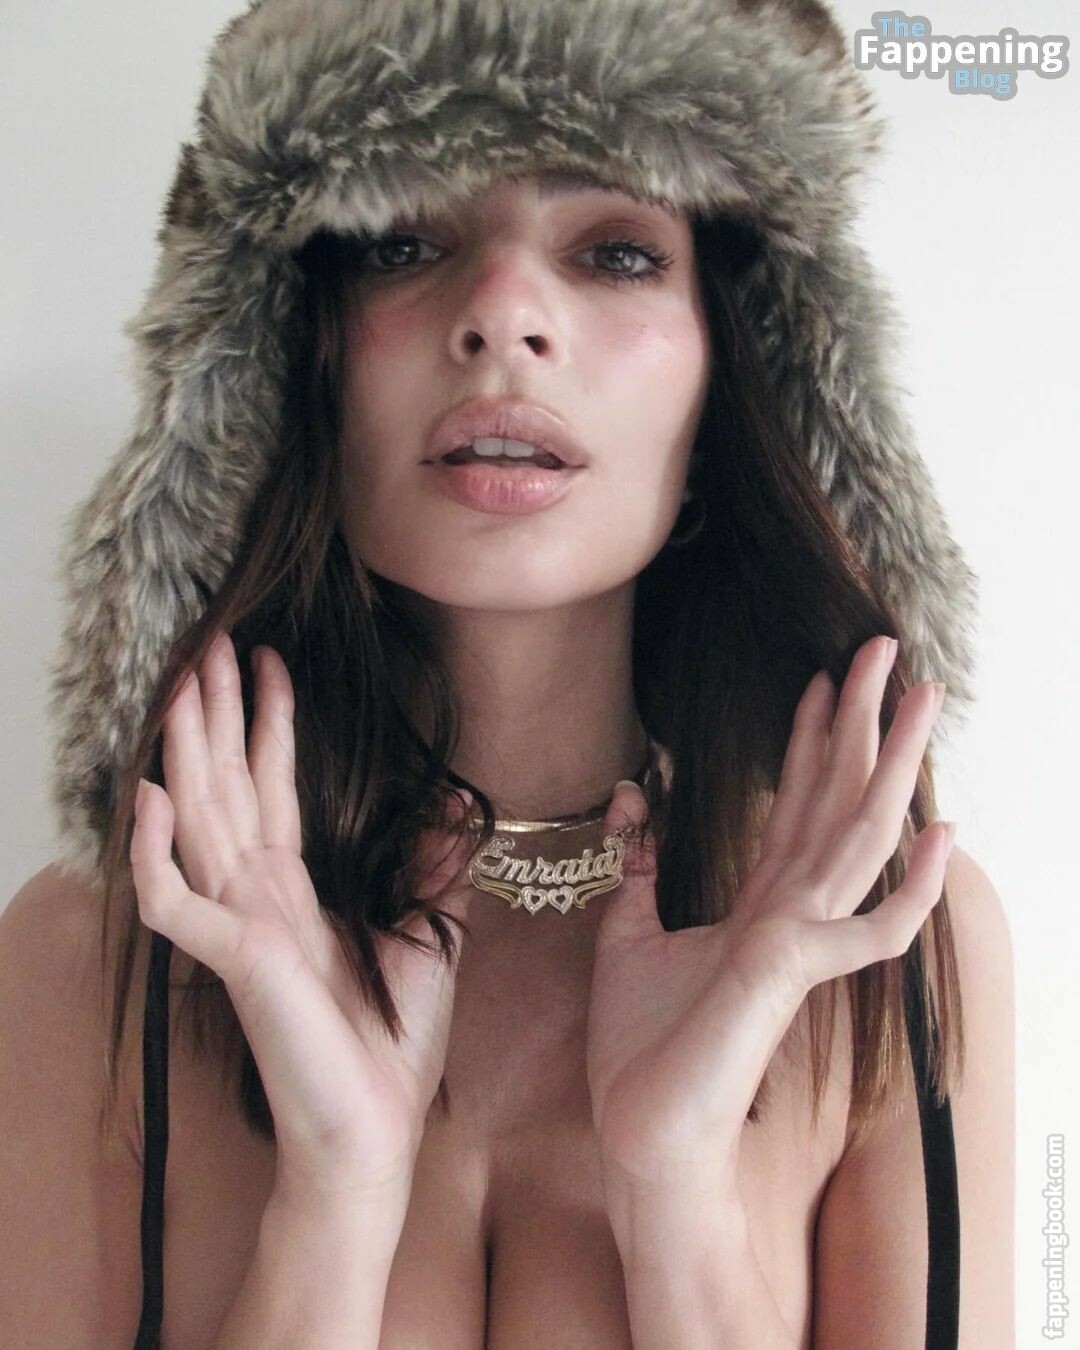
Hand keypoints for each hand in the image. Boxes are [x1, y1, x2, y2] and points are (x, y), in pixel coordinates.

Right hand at [130, 631, 475, 1214]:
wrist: (375, 1129)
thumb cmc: (388, 1042)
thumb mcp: (429, 933)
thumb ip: (433, 870)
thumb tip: (457, 808)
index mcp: (295, 889)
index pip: (274, 787)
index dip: (270, 724)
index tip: (270, 662)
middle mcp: (256, 896)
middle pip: (228, 786)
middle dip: (217, 714)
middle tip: (206, 641)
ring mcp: (237, 925)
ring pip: (199, 821)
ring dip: (186, 751)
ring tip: (179, 684)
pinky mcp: (234, 961)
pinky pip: (174, 902)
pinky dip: (155, 852)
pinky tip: (152, 796)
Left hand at [585, 634, 953, 1204]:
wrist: (641, 1129)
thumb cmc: (642, 1047)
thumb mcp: (626, 933)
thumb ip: (638, 869)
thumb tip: (633, 799)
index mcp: (759, 902)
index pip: (796, 803)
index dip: (810, 739)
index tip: (821, 679)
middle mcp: (792, 912)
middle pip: (838, 797)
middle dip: (862, 720)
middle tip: (885, 646)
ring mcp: (802, 940)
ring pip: (861, 835)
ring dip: (893, 765)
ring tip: (921, 696)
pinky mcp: (797, 972)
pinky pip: (875, 929)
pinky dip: (912, 888)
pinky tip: (941, 835)